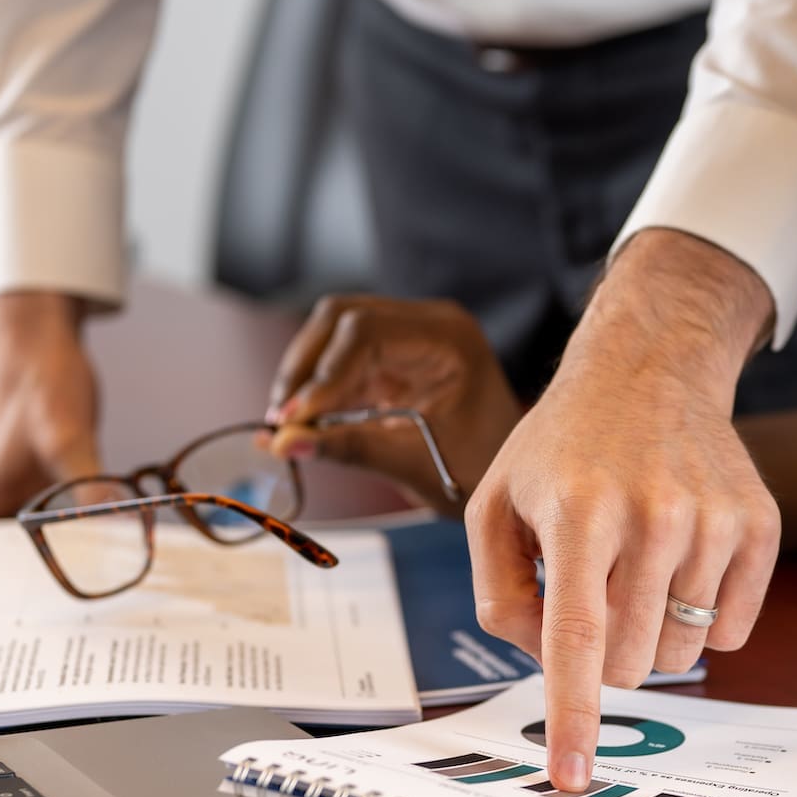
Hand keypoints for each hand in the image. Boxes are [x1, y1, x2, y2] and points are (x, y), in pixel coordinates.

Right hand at [264, 296, 524, 516]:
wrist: (515, 478)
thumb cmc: (479, 471)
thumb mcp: (414, 464)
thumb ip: (349, 448)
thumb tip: (282, 444)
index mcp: (448, 338)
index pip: (364, 332)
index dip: (321, 375)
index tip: (293, 419)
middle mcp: (430, 323)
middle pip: (342, 317)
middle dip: (304, 368)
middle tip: (282, 420)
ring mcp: (411, 334)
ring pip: (334, 332)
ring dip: (305, 375)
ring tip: (287, 424)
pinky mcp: (395, 355)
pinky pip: (342, 357)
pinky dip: (319, 387)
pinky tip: (303, 421)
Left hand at [466, 230, 782, 790]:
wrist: (649, 369)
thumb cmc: (562, 447)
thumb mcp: (495, 503)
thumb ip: (500, 594)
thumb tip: (547, 662)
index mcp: (577, 510)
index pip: (575, 636)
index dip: (573, 714)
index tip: (572, 775)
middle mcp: (653, 513)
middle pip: (629, 661)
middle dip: (602, 653)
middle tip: (594, 593)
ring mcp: (715, 518)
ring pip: (682, 652)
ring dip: (653, 634)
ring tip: (637, 570)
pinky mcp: (760, 523)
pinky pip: (735, 629)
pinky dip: (703, 616)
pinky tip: (682, 562)